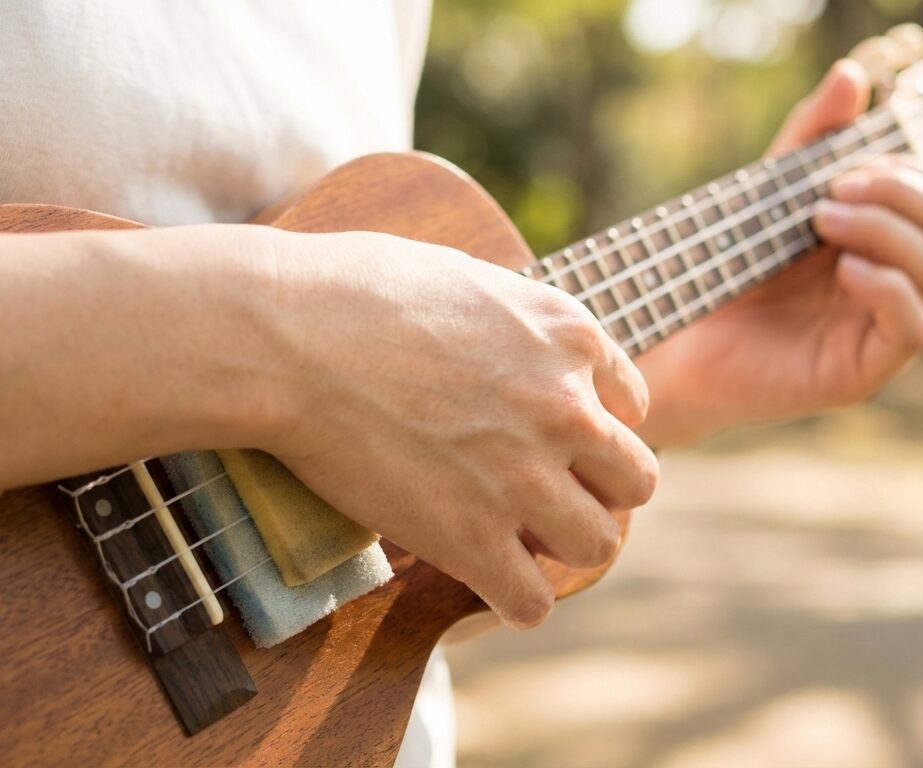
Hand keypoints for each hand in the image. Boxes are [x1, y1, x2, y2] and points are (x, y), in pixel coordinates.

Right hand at [258, 231, 657, 627]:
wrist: (285, 337)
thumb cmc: (353, 291)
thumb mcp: (467, 276)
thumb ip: (517, 319)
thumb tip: (519, 343)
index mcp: (568, 335)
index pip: (631, 404)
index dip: (594, 428)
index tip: (555, 442)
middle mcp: (566, 408)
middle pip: (637, 481)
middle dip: (598, 491)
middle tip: (550, 495)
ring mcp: (524, 476)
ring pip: (599, 544)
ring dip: (564, 548)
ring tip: (523, 544)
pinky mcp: (471, 537)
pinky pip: (532, 602)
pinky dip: (515, 602)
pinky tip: (490, 586)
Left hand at [636, 60, 922, 445]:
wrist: (687, 342)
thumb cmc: (734, 269)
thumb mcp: (774, 191)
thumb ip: (812, 137)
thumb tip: (851, 76)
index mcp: (893, 240)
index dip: (914, 171)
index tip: (846, 166)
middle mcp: (902, 281)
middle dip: (904, 194)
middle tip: (834, 191)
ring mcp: (886, 328)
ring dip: (886, 230)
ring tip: (821, 222)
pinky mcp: (866, 370)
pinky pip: (914, 327)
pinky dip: (886, 287)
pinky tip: (843, 269)